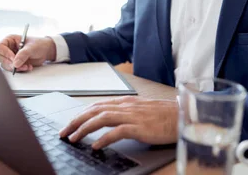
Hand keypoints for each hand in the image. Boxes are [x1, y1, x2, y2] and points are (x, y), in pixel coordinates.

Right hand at [0, 35, 56, 71]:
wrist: (46, 51)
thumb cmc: (39, 44)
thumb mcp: (32, 48)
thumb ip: (23, 54)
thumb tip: (15, 64)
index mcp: (9, 40)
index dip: (5, 54)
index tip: (14, 58)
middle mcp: (7, 48)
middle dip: (9, 63)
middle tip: (18, 66)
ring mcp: (10, 56)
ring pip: (5, 65)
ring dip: (16, 68)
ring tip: (27, 66)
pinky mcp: (14, 64)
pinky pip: (11, 69)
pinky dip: (19, 70)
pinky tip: (28, 67)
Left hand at [59, 96, 178, 149]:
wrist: (184, 116)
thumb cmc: (165, 116)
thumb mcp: (142, 111)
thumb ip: (127, 113)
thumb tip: (111, 121)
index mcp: (126, 102)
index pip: (97, 105)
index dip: (81, 114)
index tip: (69, 124)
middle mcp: (126, 106)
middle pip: (94, 111)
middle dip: (76, 121)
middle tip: (63, 132)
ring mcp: (132, 115)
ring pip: (101, 119)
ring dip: (84, 129)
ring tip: (73, 139)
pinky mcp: (139, 127)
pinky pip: (117, 132)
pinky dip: (104, 138)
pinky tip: (95, 146)